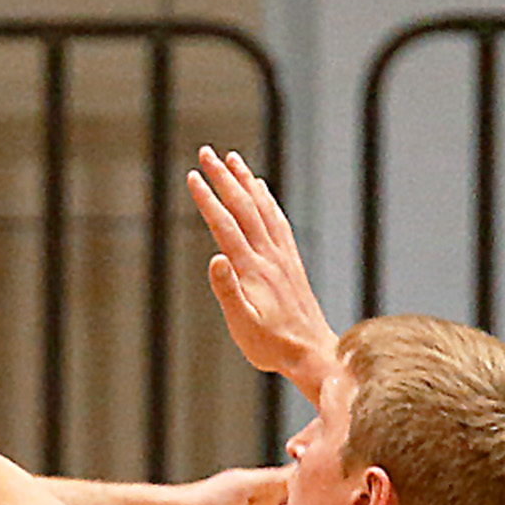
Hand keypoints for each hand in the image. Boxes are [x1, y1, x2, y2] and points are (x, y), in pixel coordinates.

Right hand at [185, 150, 339, 394]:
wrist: (311, 352)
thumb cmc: (271, 345)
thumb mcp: (242, 325)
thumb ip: (228, 291)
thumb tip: (214, 258)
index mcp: (252, 269)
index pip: (225, 225)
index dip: (208, 199)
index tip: (193, 175)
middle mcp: (268, 256)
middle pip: (244, 208)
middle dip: (224, 178)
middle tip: (206, 152)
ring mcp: (282, 256)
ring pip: (262, 209)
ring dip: (246, 181)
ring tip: (233, 159)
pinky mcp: (290, 261)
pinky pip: (277, 221)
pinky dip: (267, 200)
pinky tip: (261, 189)